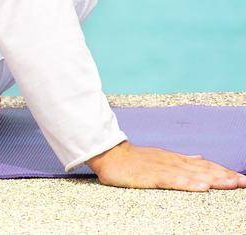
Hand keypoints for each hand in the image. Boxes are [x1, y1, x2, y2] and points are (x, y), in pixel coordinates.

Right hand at [86, 140, 245, 190]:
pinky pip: (172, 181)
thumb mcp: (160, 157)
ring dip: (213, 179)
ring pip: (192, 175)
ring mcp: (163, 169)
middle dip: (225, 176)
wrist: (109, 154)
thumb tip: (200, 157)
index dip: (223, 171)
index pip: (204, 165)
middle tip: (243, 182)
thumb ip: (181, 159)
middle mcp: (173, 162)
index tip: (240, 178)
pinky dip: (188, 183)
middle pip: (203, 170)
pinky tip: (201, 187)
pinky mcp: (151, 176)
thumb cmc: (134, 159)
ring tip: (230, 184)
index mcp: (175, 159)